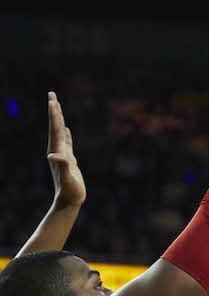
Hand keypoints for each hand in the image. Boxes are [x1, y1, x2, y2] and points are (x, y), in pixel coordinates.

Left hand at [47, 92, 85, 207]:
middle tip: (52, 95)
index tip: (52, 100)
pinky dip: (65, 132)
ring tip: (57, 107)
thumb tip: (52, 155)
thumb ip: (62, 166)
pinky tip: (65, 128)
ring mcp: (62, 155)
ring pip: (59, 132)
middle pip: (54, 127)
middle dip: (54, 111)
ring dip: (58, 119)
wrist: (68, 201)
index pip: (55, 129)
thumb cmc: (70, 191)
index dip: (54, 115)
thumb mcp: (67, 178)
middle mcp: (57, 151)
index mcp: (57, 151)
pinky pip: (66, 142)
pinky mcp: (68, 160)